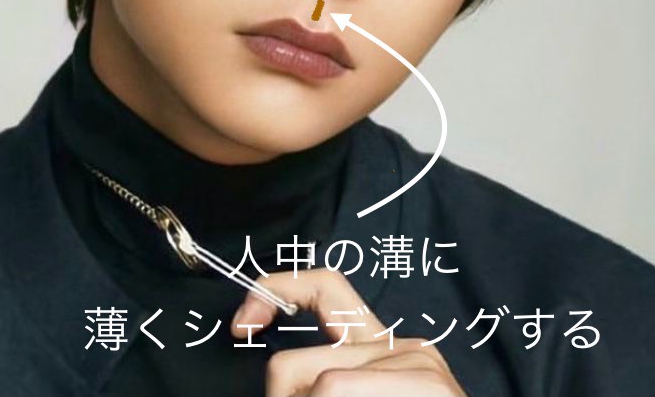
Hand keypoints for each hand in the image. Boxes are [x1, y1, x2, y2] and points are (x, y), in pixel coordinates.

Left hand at [230, 268, 465, 396]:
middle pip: (291, 363)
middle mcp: (400, 344)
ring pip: (319, 386)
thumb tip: (274, 370)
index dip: (274, 290)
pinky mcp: (430, 386)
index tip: (241, 325)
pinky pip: (337, 391)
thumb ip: (322, 378)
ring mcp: (418, 365)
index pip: (323, 286)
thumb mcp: (354, 393)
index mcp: (375, 346)